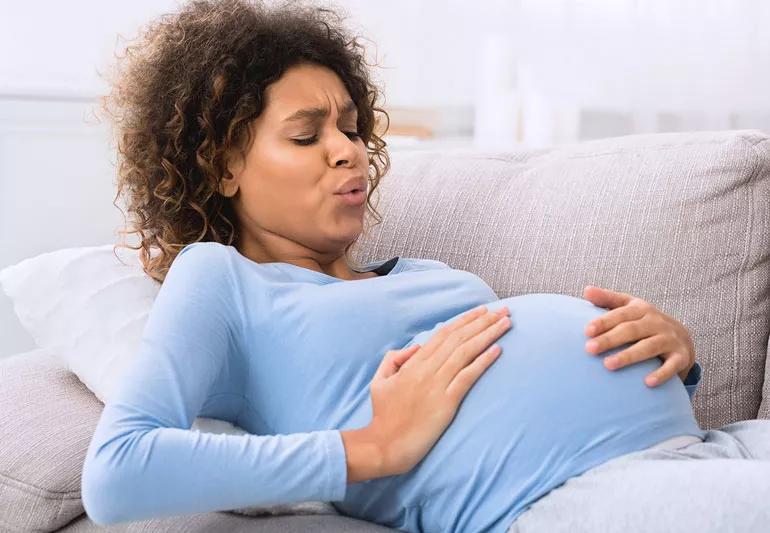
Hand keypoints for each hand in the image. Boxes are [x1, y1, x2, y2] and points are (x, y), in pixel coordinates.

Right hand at [367, 304, 510, 475]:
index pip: (444, 334)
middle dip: (483, 321)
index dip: (464, 320)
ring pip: (466, 352)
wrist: (386, 444)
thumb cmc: (383, 415)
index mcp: (413, 363)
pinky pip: (468, 377)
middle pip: (459, 338)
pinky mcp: (446, 403)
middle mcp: (427, 370)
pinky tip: (498, 350)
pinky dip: (483, 361)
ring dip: (488, 335)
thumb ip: (394, 359)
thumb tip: (416, 346)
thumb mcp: (380, 381)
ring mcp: (437, 385)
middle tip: (503, 310)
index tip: (481, 311)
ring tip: (506, 323)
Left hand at [581, 285, 694, 386]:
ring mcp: (669, 339)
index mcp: (641, 309)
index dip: (604, 322)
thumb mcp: (629, 307)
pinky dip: (661, 374)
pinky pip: (671, 366)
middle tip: (589, 349)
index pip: (620, 314)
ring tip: (608, 365)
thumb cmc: (644, 322)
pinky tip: (647, 382)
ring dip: (628, 356)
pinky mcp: (681, 357)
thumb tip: (586, 290)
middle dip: (610, 339)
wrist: (681, 338)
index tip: (586, 331)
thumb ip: (607, 299)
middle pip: (631, 330)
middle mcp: (656, 322)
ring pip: (648, 347)